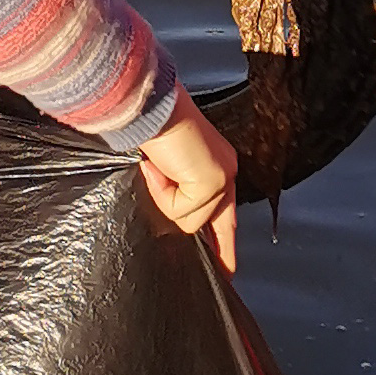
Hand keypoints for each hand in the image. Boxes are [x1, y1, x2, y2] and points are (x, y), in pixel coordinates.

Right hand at [137, 91, 239, 270]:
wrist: (148, 105)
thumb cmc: (148, 128)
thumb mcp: (162, 170)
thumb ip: (173, 192)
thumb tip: (171, 223)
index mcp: (216, 165)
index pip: (225, 213)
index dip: (225, 242)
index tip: (227, 269)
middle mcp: (225, 170)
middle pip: (217, 222)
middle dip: (215, 246)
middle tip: (217, 266)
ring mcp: (222, 177)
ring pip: (191, 221)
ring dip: (164, 201)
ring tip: (154, 170)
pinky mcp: (211, 182)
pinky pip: (181, 211)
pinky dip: (162, 195)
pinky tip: (156, 169)